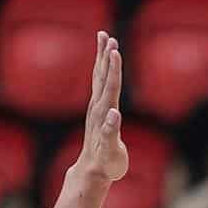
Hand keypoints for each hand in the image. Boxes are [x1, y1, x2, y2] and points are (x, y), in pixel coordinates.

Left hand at [69, 32, 127, 184]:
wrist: (92, 171)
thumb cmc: (105, 164)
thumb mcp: (110, 152)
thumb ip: (111, 132)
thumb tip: (114, 113)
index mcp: (104, 114)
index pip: (110, 86)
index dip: (114, 69)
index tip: (115, 50)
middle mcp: (98, 107)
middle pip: (102, 76)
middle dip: (106, 56)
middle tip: (108, 36)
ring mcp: (96, 107)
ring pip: (99, 76)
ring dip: (102, 57)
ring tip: (105, 39)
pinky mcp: (97, 110)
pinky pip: (100, 83)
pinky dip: (103, 69)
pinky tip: (104, 62)